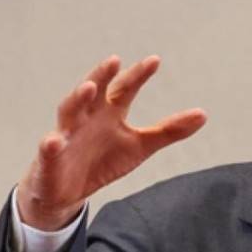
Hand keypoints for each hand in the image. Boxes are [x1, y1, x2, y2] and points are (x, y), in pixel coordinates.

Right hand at [16, 55, 206, 229]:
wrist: (69, 192)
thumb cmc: (104, 160)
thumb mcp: (140, 146)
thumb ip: (169, 130)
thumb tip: (203, 114)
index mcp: (109, 112)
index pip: (124, 89)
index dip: (137, 75)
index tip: (155, 60)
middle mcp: (86, 117)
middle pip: (93, 92)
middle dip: (102, 76)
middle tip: (114, 61)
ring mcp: (66, 135)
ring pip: (68, 112)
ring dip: (77, 99)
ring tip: (88, 87)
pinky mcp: (50, 159)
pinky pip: (48, 150)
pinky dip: (50, 145)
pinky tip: (53, 141)